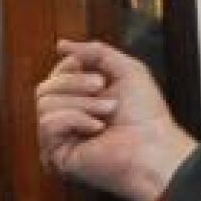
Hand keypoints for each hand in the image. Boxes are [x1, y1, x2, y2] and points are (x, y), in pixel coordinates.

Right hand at [37, 40, 195, 200]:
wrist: (155, 148)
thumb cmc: (147, 114)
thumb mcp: (126, 68)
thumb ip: (95, 52)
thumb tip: (61, 45)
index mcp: (82, 100)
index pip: (55, 76)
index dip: (69, 67)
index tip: (90, 69)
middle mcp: (68, 118)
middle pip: (45, 87)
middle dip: (75, 82)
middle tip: (102, 88)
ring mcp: (62, 138)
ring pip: (45, 103)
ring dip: (81, 102)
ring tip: (107, 112)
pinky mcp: (57, 156)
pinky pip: (48, 123)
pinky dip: (74, 119)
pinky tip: (96, 128)